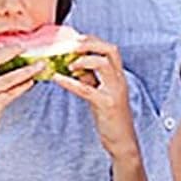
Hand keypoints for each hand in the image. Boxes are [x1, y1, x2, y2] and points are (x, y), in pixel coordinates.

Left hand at [54, 38, 133, 157]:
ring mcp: (115, 91)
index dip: (92, 40)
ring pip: (103, 63)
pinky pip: (87, 89)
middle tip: (71, 44)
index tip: (75, 39)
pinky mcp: (106, 104)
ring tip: (68, 63)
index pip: (109, 49)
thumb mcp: (101, 93)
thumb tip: (73, 65)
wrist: (123, 141)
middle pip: (110, 49)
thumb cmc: (111, 118)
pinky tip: (57, 78)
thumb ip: (90, 78)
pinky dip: (70, 82)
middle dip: (90, 42)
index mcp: (118, 76)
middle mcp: (119, 80)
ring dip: (83, 59)